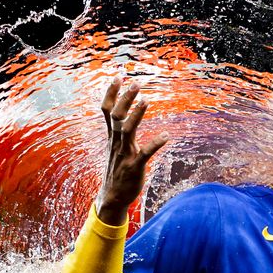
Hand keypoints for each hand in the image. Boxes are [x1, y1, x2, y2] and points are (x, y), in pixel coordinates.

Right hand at [95, 77, 168, 224]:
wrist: (112, 197)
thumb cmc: (117, 169)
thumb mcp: (114, 146)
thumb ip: (117, 130)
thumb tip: (120, 114)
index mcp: (112, 136)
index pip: (107, 110)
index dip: (111, 93)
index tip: (118, 76)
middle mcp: (116, 142)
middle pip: (116, 116)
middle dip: (125, 99)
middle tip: (135, 82)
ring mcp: (125, 154)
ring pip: (127, 131)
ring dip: (136, 115)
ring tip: (146, 100)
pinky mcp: (135, 166)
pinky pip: (145, 153)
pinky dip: (155, 143)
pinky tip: (166, 135)